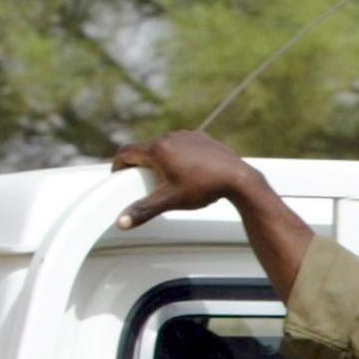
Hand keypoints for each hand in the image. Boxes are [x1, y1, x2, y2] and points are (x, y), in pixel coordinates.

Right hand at [111, 130, 267, 228]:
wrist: (239, 179)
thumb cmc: (204, 188)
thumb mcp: (170, 201)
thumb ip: (144, 210)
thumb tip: (121, 222)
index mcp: (158, 149)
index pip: (126, 152)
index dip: (119, 165)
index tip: (119, 176)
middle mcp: (170, 137)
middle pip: (146, 149)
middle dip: (142, 164)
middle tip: (144, 182)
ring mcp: (188, 135)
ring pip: (165, 146)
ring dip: (161, 158)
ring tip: (167, 177)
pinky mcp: (203, 138)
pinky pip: (184, 145)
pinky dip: (180, 155)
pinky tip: (187, 170)